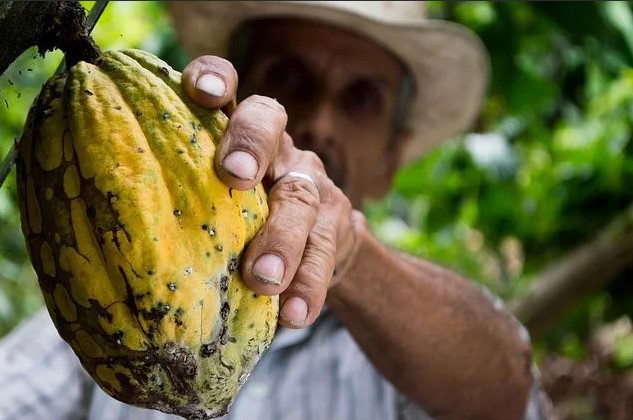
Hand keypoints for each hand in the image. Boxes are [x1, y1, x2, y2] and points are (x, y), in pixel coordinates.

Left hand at [182, 56, 362, 327]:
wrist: (313, 250)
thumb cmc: (239, 225)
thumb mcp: (210, 205)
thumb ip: (180, 202)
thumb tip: (104, 238)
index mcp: (236, 135)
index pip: (228, 88)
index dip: (215, 78)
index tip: (200, 91)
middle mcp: (277, 149)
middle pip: (270, 125)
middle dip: (251, 145)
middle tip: (234, 176)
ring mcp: (312, 184)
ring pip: (302, 197)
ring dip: (283, 238)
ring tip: (263, 280)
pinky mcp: (338, 225)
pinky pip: (327, 251)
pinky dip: (309, 284)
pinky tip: (294, 314)